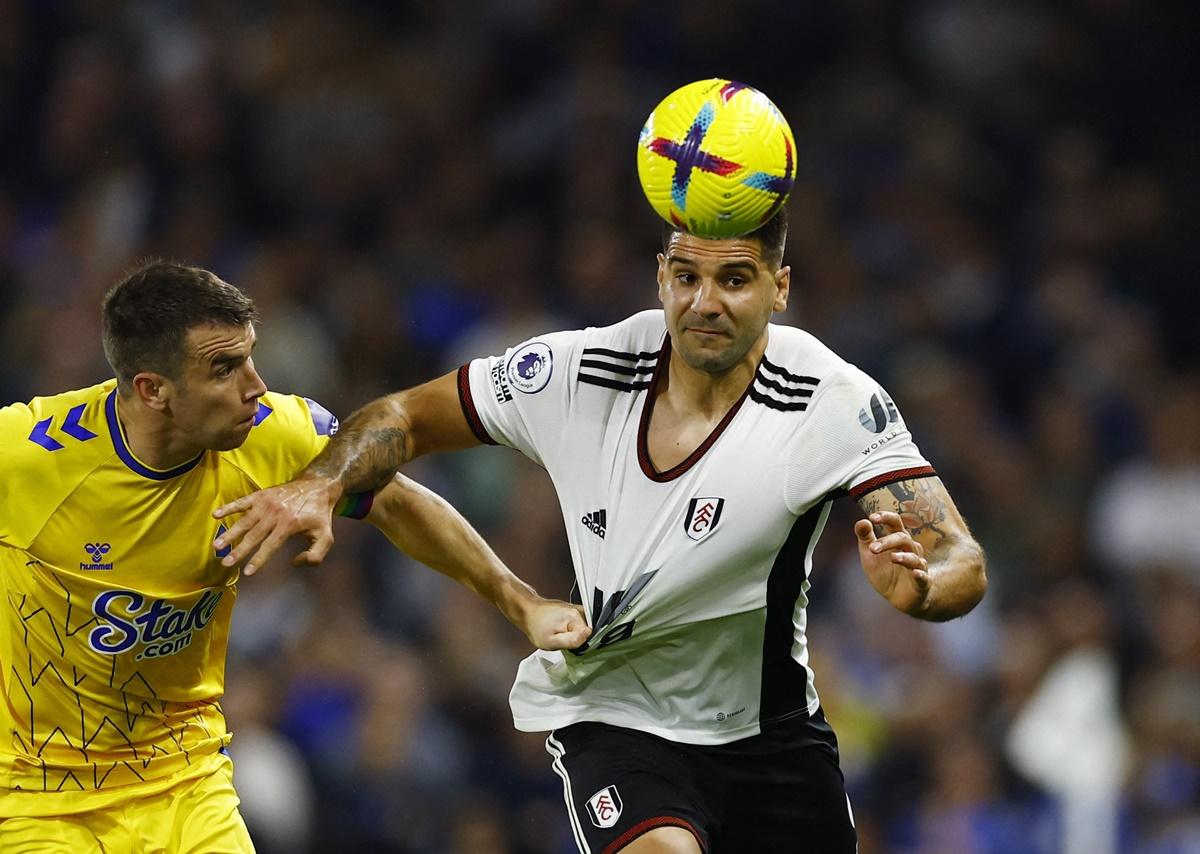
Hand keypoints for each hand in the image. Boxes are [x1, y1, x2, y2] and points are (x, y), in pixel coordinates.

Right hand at [213, 476, 340, 574]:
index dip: (258, 560)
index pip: (270, 546)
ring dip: (230, 534)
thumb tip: (293, 563)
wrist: (319, 486)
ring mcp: (267, 503)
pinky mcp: (261, 494)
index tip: (247, 573)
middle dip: (238, 551)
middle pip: (253, 536)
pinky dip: (228, 507)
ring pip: (244, 521)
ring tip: (217, 546)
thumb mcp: (326, 537)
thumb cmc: (320, 515)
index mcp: (290, 524)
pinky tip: (215, 515)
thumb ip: (315, 556)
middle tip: (225, 563)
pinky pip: (242, 502)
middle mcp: (276, 513)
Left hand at [516, 598, 591, 650]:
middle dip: (576, 639)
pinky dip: (572, 629)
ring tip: (560, 633)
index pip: (589, 637)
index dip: (579, 644)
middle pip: (587, 633)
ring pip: (583, 629)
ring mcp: (577, 608)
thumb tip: (588, 636)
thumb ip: (572, 641)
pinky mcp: (574, 610)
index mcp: (575, 616)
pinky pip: (579, 624)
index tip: (566, 643)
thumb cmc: (536, 626)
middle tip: (561, 638)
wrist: (528, 612)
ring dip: (574, 634)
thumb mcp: (552, 641)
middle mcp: (579, 610)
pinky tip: (561, 629)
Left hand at [854, 511, 930, 615]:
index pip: (895, 523)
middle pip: (903, 538)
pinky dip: (920, 574)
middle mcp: (910, 550)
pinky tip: (915, 573)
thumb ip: (865, 537)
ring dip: (903, 557)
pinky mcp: (922, 583)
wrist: (898, 599)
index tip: (872, 518)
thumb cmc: (885, 572)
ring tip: (892, 557)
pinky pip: (923, 577)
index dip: (886, 518)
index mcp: (897, 541)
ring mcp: (917, 566)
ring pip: (914, 557)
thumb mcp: (870, 555)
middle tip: (872, 548)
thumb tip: (862, 521)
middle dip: (887, 541)